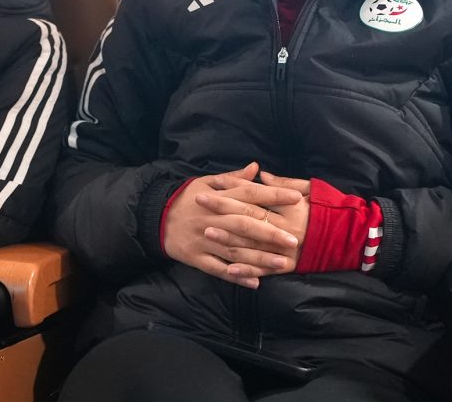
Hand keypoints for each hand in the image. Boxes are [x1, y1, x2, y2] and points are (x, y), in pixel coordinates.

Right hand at [162, 163, 302, 288]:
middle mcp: (212, 219)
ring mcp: (204, 240)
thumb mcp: (206, 182)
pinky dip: (237, 276)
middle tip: (294, 240)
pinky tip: (256, 283)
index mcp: (217, 197)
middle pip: (244, 225)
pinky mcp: (197, 258)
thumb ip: (234, 178)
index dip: (272, 195)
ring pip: (235, 250)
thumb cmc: (186, 198)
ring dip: (260, 258)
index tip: (295, 198)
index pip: (249, 194)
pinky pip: (218, 269)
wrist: (155, 217)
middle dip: (270, 233)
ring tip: (282, 263)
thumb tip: (257, 168)